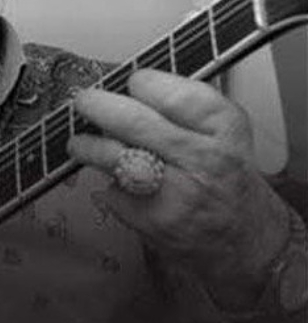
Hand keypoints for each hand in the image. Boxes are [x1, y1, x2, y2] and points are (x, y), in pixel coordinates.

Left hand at [67, 69, 291, 309]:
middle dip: (98, 106)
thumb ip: (182, 108)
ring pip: (114, 157)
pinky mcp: (153, 220)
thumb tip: (126, 88)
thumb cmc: (226, 178)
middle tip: (84, 102)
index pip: (173, 94)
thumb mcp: (224, 133)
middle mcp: (202, 159)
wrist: (245, 239)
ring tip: (79, 143)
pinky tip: (117, 182)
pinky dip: (107, 184)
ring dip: (86, 146)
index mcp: (222, 128)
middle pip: (134, 122)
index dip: (142, 83)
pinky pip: (112, 191)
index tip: (130, 83)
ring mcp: (176, 193)